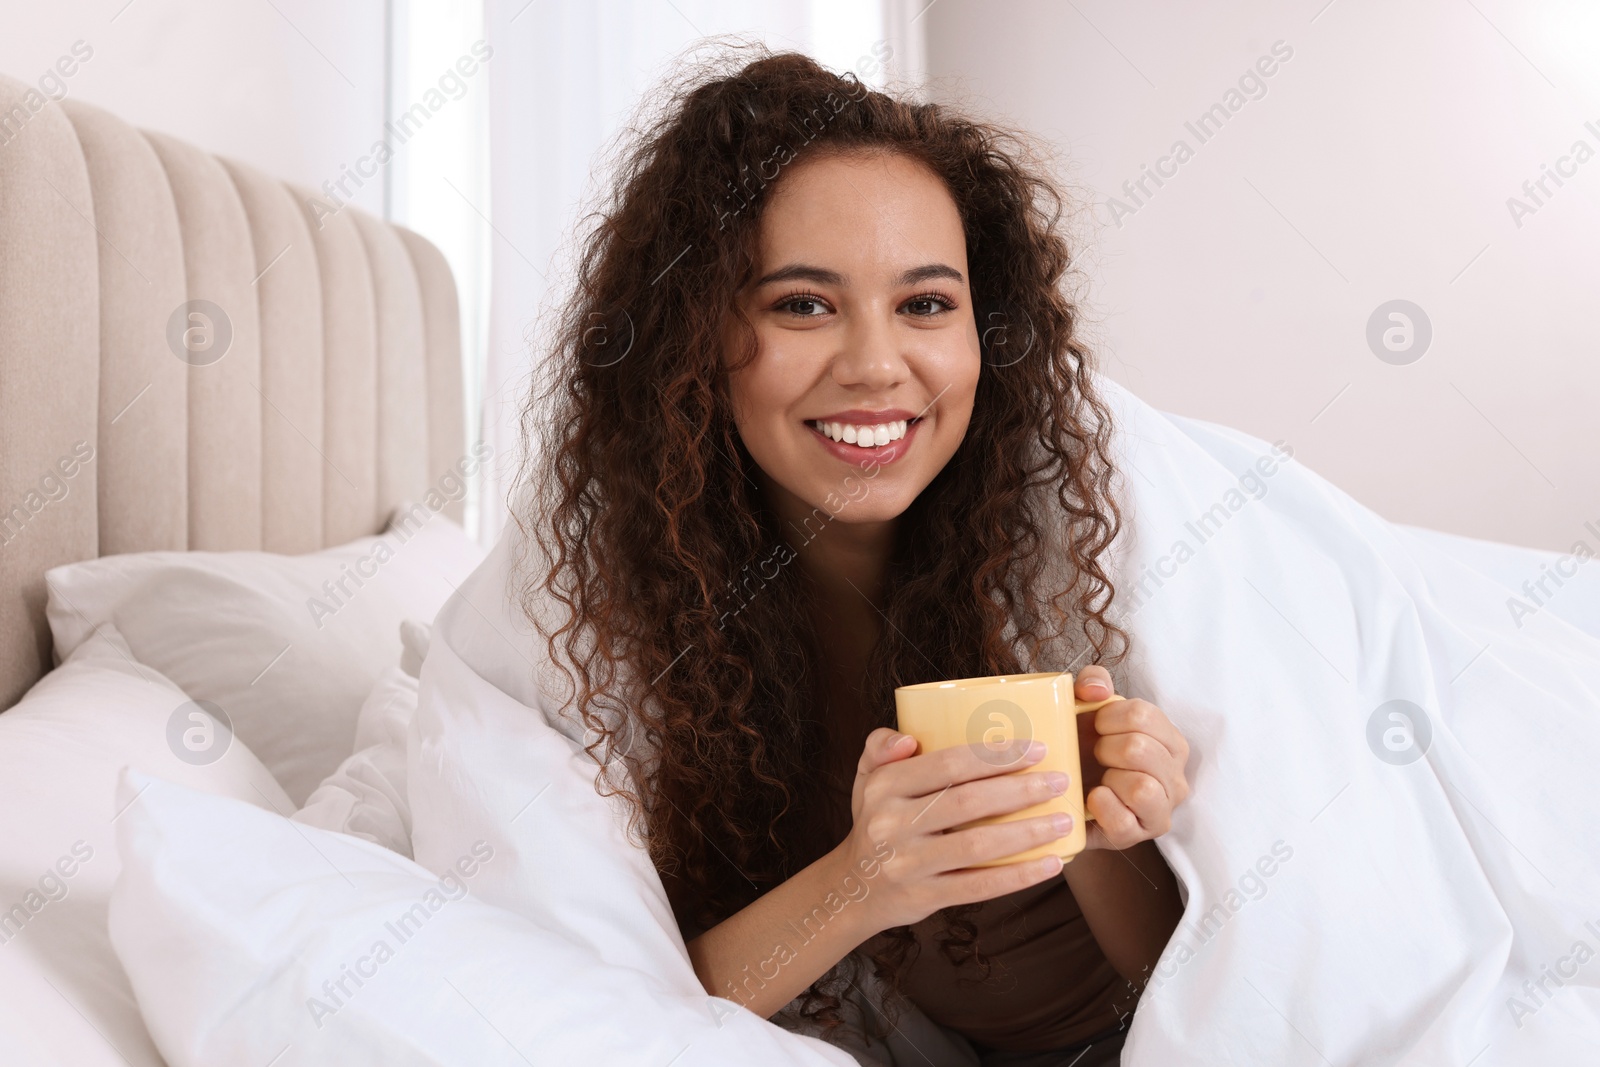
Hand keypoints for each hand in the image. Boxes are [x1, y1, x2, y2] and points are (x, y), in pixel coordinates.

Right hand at [834, 726, 1075, 932]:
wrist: (851, 889)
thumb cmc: (875, 821)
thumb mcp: (867, 777)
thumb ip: (881, 746)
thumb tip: (909, 737)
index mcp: (885, 786)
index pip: (948, 763)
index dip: (996, 755)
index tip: (1038, 748)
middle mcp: (892, 824)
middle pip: (969, 802)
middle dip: (1022, 789)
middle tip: (1061, 781)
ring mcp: (908, 865)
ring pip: (978, 846)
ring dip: (1028, 832)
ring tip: (1063, 820)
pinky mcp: (924, 898)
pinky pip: (979, 886)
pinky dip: (1018, 876)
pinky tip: (1051, 864)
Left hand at [1072, 665, 1189, 850]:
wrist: (1068, 790)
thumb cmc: (1085, 746)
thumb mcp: (1087, 706)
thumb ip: (1092, 682)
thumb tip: (1095, 690)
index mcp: (1170, 739)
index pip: (1143, 715)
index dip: (1108, 717)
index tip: (1097, 726)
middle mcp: (1176, 775)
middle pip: (1139, 748)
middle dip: (1106, 748)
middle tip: (1096, 754)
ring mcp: (1162, 808)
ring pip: (1141, 788)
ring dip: (1109, 778)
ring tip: (1101, 777)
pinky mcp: (1141, 834)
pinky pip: (1124, 821)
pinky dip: (1102, 806)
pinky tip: (1094, 798)